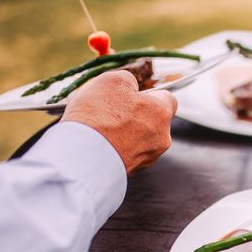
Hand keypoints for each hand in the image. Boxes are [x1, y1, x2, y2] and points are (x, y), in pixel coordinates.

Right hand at [62, 70, 176, 174]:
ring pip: (141, 139)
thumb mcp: (112, 81)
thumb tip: (131, 86)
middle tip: (113, 110)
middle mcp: (162, 138)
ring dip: (127, 132)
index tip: (135, 94)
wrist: (83, 157)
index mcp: (162, 113)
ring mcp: (149, 157)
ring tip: (103, 128)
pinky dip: (119, 147)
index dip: (151, 94)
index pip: (168, 99)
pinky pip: (129, 153)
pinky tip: (101, 143)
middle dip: (137, 115)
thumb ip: (128, 80)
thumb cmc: (99, 115)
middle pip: (154, 121)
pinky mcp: (134, 171)